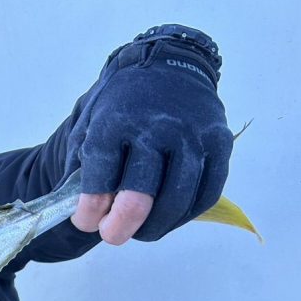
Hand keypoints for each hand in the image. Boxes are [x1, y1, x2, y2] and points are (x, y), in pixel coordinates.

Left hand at [67, 25, 232, 244]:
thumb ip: (81, 171)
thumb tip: (85, 219)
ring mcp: (192, 135)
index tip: (86, 222)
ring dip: (153, 227)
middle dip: (119, 228)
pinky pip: (206, 194)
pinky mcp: (219, 142)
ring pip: (175, 201)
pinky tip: (167, 218)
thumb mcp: (87, 128)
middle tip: (112, 236)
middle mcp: (155, 128)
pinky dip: (184, 216)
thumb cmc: (120, 108)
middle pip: (138, 198)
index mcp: (114, 123)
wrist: (166, 64)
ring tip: (139, 231)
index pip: (99, 181)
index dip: (89, 212)